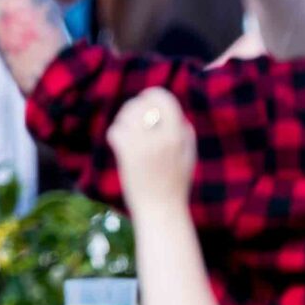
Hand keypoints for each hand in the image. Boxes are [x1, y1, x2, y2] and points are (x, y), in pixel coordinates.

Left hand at [108, 87, 197, 211]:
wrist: (161, 210)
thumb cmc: (176, 183)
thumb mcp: (188, 154)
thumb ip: (183, 130)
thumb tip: (172, 110)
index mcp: (178, 135)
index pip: (164, 99)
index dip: (153, 94)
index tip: (147, 97)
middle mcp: (160, 138)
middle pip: (141, 104)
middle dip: (135, 107)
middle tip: (133, 116)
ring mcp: (142, 146)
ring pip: (126, 116)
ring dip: (124, 120)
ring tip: (128, 131)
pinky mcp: (127, 155)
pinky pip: (115, 131)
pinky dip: (116, 134)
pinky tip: (120, 143)